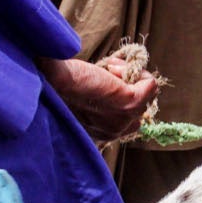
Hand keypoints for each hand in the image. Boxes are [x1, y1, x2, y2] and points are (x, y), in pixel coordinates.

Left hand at [42, 55, 158, 141]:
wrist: (51, 83)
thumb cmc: (57, 89)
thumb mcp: (80, 102)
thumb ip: (94, 106)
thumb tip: (94, 93)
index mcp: (101, 134)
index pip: (128, 121)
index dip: (121, 95)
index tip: (104, 79)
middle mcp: (115, 132)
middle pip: (140, 110)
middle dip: (129, 88)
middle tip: (109, 74)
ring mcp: (124, 119)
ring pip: (146, 97)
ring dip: (132, 78)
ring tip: (110, 69)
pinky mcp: (130, 103)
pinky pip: (150, 85)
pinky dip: (135, 71)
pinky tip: (113, 67)